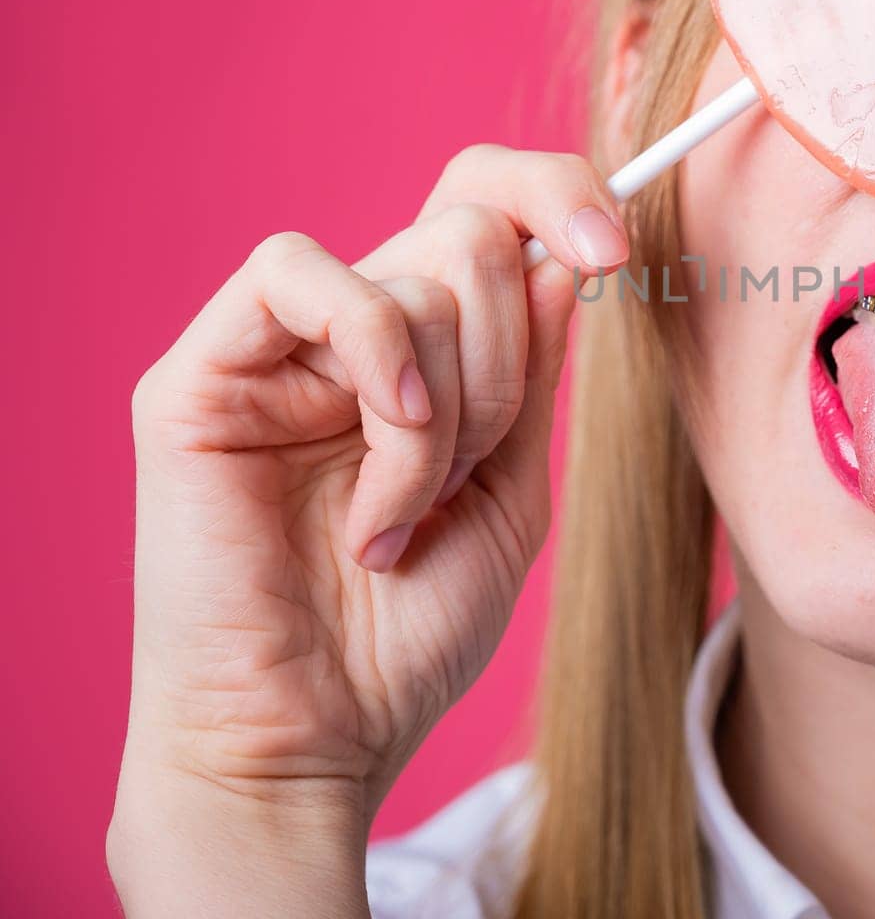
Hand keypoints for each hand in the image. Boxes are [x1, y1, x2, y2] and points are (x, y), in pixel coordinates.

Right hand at [109, 145, 628, 913]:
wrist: (313, 741)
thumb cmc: (410, 636)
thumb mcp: (512, 489)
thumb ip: (532, 372)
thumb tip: (557, 255)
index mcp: (424, 355)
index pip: (484, 211)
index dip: (556, 195)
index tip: (613, 253)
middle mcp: (348, 335)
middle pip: (470, 237)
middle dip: (507, 367)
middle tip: (468, 473)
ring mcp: (272, 351)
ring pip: (415, 271)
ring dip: (450, 409)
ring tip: (403, 512)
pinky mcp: (199, 375)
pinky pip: (298, 275)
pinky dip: (376, 357)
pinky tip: (384, 441)